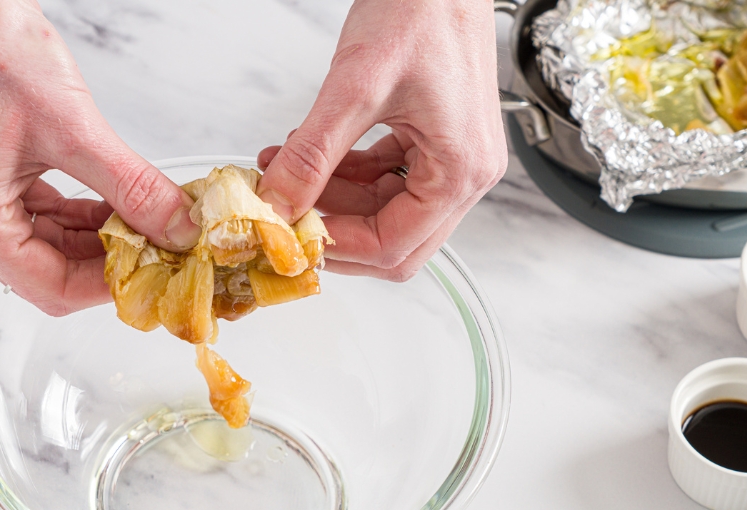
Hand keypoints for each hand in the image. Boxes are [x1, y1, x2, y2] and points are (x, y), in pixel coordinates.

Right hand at [0, 0, 198, 314]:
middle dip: (107, 263)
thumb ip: (132, 187)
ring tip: (144, 221)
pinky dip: (80, 217)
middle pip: (50, 276)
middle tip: (159, 246)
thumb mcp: (74, 127)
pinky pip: (40, 219)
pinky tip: (115, 205)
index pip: (53, 289)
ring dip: (97, 240)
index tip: (156, 271)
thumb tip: (179, 228)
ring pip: (49, 250)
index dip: (110, 286)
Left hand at [256, 0, 505, 280]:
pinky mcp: (437, 142)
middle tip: (288, 219)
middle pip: (395, 244)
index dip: (338, 248)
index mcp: (461, 171)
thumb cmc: (423, 6)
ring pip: (387, 216)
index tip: (293, 237)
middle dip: (337, 234)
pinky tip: (312, 159)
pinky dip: (349, 179)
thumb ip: (314, 154)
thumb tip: (279, 204)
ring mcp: (454, 160)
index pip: (394, 247)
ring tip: (287, 176)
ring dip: (335, 204)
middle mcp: (467, 174)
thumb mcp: (356, 86)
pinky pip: (388, 182)